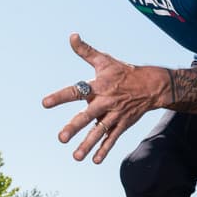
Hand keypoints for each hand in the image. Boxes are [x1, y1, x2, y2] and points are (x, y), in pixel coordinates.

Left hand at [42, 33, 167, 163]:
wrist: (152, 86)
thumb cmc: (123, 72)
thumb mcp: (104, 60)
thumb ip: (85, 51)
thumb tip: (71, 36)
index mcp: (98, 87)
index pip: (76, 91)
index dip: (60, 97)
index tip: (45, 103)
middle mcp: (105, 102)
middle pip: (88, 116)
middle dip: (75, 127)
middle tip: (61, 138)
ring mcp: (114, 116)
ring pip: (99, 132)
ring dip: (88, 145)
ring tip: (76, 157)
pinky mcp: (122, 124)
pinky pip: (112, 139)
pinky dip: (104, 149)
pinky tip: (95, 161)